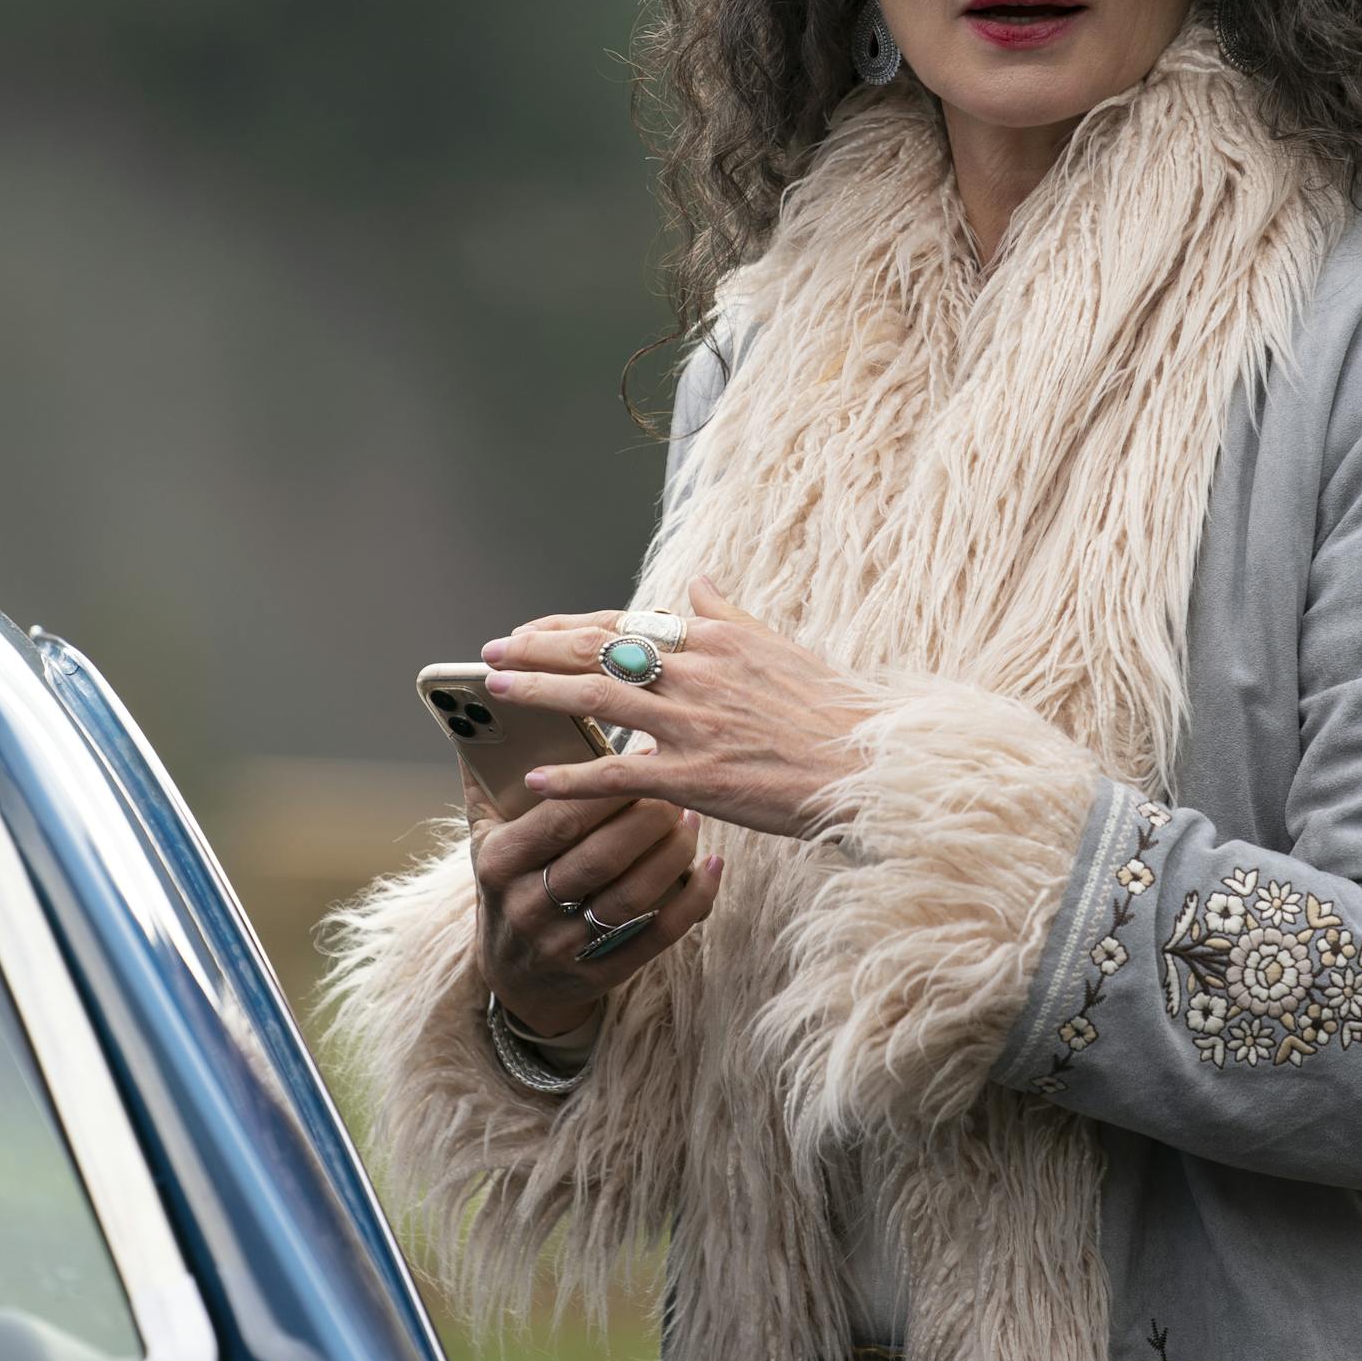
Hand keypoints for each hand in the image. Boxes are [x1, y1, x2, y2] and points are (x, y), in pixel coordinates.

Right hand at [463, 763, 721, 1038]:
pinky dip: (692, 901)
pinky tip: (713, 867)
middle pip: (601, 857)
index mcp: (500, 864)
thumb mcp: (483, 838)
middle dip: (645, 818)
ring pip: (632, 896)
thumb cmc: (506, 885)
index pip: (557, 820)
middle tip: (676, 784)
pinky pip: (657, 937)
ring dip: (672, 854)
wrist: (513, 977)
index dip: (602, 787)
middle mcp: (529, 907)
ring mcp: (566, 946)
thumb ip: (486, 780)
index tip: (639, 754)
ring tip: (692, 817)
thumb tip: (476, 711)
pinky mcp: (602, 973)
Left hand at [481, 574, 873, 839]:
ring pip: (596, 700)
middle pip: (597, 652)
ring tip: (496, 691)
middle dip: (537, 650)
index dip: (567, 629)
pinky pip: (620, 774)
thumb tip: (696, 580)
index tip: (528, 632)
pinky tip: (537, 780)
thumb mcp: (780, 647)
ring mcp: (694, 724)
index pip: (622, 626)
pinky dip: (574, 776)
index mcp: (714, 640)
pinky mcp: (697, 777)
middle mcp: (697, 673)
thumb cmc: (832, 711)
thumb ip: (728, 616)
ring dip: (539, 693)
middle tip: (491, 654)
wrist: (870, 767)